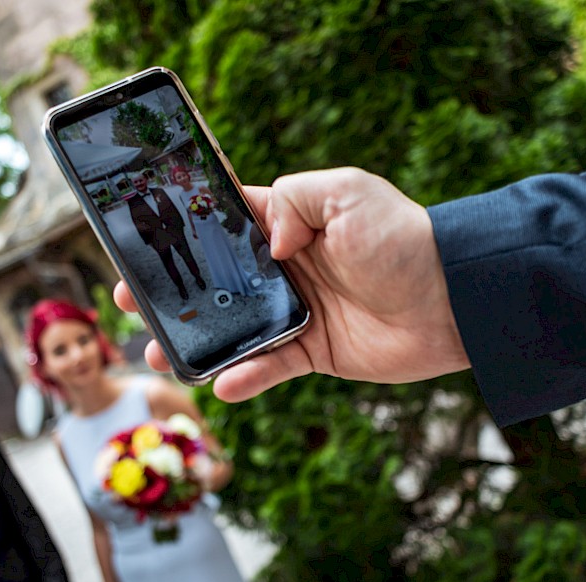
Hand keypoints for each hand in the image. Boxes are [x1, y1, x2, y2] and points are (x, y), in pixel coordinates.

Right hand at [114, 167, 469, 400]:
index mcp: (288, 226)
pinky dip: (246, 377)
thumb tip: (265, 244)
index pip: (223, 226)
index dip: (183, 232)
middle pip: (215, 283)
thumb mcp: (347, 192)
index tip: (140, 242)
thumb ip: (292, 201)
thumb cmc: (404, 239)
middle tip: (131, 301)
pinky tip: (222, 383)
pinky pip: (270, 367)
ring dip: (194, 342)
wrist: (454, 300)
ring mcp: (298, 313)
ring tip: (156, 353)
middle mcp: (286, 270)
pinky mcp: (315, 352)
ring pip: (232, 330)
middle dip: (172, 292)